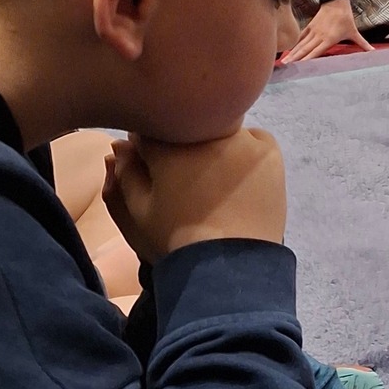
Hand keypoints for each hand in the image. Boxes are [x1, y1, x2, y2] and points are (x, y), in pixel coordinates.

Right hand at [103, 128, 287, 261]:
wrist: (229, 261)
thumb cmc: (178, 238)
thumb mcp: (140, 210)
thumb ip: (127, 173)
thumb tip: (120, 145)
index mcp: (169, 146)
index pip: (153, 131)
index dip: (151, 150)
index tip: (155, 167)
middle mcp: (206, 132)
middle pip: (190, 128)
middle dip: (184, 145)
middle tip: (188, 178)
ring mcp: (242, 139)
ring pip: (222, 131)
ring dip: (216, 145)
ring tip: (215, 179)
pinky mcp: (268, 150)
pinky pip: (254, 140)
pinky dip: (246, 152)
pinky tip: (238, 177)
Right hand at [280, 0, 370, 63]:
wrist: (337, 2)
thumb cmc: (346, 19)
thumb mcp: (354, 32)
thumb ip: (362, 44)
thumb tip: (373, 51)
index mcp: (329, 39)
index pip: (316, 52)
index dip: (307, 60)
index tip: (299, 67)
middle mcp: (319, 36)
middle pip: (305, 50)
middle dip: (295, 59)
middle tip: (285, 67)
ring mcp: (313, 31)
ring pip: (300, 44)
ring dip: (292, 53)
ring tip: (284, 61)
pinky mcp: (310, 26)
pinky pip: (301, 37)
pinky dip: (295, 44)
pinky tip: (289, 51)